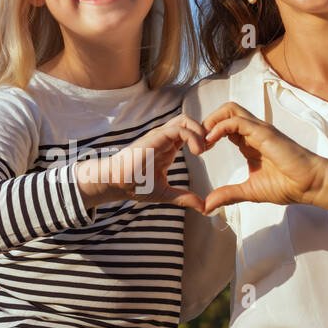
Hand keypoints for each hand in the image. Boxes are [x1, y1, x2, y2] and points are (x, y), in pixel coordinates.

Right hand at [74, 113, 207, 210]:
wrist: (117, 183)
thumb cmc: (135, 185)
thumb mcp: (166, 193)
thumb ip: (185, 197)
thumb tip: (203, 207)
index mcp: (168, 147)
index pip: (189, 131)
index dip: (202, 138)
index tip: (208, 152)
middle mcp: (165, 138)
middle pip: (189, 121)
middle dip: (204, 131)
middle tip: (210, 147)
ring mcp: (160, 135)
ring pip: (185, 120)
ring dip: (200, 131)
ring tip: (204, 150)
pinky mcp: (156, 137)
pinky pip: (179, 129)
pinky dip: (193, 137)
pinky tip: (198, 152)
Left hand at [199, 101, 327, 214]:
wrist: (311, 184)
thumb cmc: (288, 185)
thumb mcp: (249, 191)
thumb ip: (228, 195)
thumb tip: (207, 206)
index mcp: (249, 143)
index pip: (224, 126)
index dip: (208, 134)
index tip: (198, 151)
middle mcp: (253, 132)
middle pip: (225, 112)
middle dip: (207, 122)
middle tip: (197, 143)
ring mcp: (259, 130)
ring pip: (229, 110)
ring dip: (211, 122)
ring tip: (203, 142)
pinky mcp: (263, 132)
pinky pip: (236, 121)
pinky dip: (219, 128)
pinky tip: (211, 142)